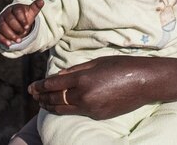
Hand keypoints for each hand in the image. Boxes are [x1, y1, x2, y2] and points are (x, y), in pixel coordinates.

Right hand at [0, 0, 43, 46]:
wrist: (17, 22)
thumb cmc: (24, 17)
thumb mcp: (31, 12)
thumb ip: (35, 7)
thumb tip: (42, 1)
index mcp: (15, 8)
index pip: (17, 12)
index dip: (22, 19)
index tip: (27, 26)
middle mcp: (6, 14)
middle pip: (9, 20)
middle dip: (17, 28)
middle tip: (24, 33)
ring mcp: (1, 21)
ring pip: (3, 27)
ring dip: (10, 35)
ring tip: (19, 41)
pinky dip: (3, 40)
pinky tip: (9, 45)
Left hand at [28, 55, 163, 119]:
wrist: (145, 82)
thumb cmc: (122, 65)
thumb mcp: (97, 62)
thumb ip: (76, 70)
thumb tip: (58, 76)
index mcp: (83, 79)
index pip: (53, 85)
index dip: (40, 86)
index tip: (31, 86)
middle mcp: (84, 96)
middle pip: (55, 99)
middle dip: (42, 97)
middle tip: (33, 95)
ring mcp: (91, 108)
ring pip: (64, 109)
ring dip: (50, 105)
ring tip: (42, 102)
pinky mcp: (98, 115)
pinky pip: (78, 111)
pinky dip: (67, 108)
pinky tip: (62, 105)